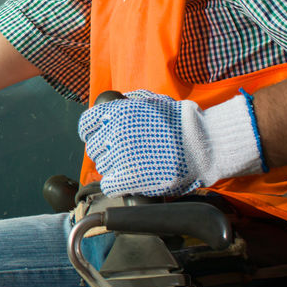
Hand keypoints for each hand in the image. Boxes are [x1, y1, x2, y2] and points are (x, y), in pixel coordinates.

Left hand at [77, 90, 262, 196]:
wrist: (200, 144)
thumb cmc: (179, 122)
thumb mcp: (151, 101)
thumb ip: (130, 102)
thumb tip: (117, 102)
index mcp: (117, 113)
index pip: (86, 124)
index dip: (92, 132)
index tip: (99, 137)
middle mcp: (114, 133)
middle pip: (95, 148)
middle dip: (106, 150)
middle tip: (121, 153)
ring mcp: (121, 156)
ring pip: (103, 166)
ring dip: (114, 167)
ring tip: (132, 165)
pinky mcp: (129, 178)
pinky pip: (109, 186)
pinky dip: (115, 185)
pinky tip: (126, 182)